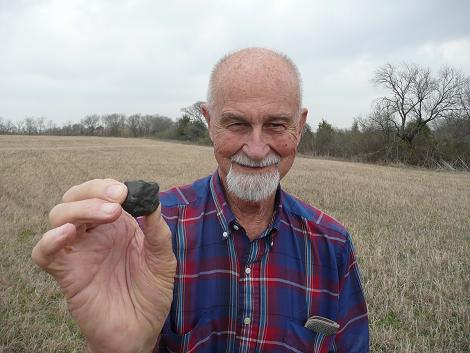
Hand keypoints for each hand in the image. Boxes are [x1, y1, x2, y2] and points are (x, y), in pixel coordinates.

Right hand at [32, 179, 175, 352]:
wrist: (140, 331)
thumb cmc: (151, 293)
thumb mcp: (162, 259)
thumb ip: (157, 232)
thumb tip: (153, 201)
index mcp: (118, 226)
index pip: (102, 193)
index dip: (108, 186)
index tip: (125, 191)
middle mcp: (95, 234)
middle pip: (76, 198)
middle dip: (93, 191)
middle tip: (117, 199)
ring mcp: (79, 252)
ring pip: (59, 217)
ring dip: (79, 209)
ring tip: (108, 215)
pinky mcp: (67, 274)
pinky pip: (44, 253)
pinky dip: (50, 240)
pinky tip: (68, 234)